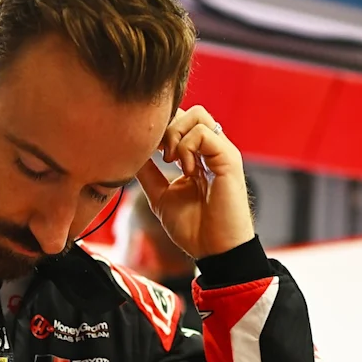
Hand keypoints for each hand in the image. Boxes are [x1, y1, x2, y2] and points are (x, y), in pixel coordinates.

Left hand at [135, 106, 253, 259]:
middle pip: (189, 110)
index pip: (181, 121)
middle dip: (167, 126)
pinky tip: (185, 170)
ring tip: (171, 161)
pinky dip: (187, 147)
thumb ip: (148, 173)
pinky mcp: (229, 159)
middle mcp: (211, 150)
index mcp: (198, 156)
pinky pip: (204, 133)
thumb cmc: (193, 228)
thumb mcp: (160, 196)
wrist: (214, 251)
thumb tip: (132, 153)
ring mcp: (221, 152)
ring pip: (197, 114)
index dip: (161, 128)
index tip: (149, 151)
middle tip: (159, 155)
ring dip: (176, 134)